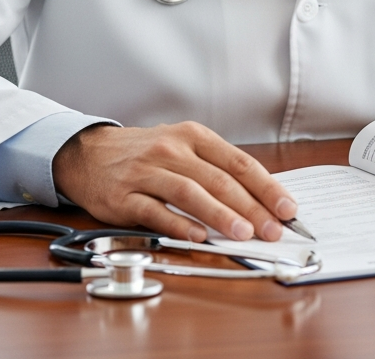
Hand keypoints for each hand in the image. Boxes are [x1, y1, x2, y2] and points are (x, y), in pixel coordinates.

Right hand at [51, 121, 297, 241]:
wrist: (88, 152)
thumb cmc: (144, 152)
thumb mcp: (182, 147)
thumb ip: (215, 169)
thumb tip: (259, 199)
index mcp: (193, 136)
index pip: (238, 161)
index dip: (265, 186)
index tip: (286, 208)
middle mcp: (171, 149)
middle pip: (218, 179)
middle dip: (250, 206)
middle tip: (272, 229)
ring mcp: (146, 172)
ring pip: (189, 192)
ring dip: (219, 215)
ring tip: (242, 234)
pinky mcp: (123, 196)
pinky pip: (155, 211)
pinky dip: (178, 225)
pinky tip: (197, 237)